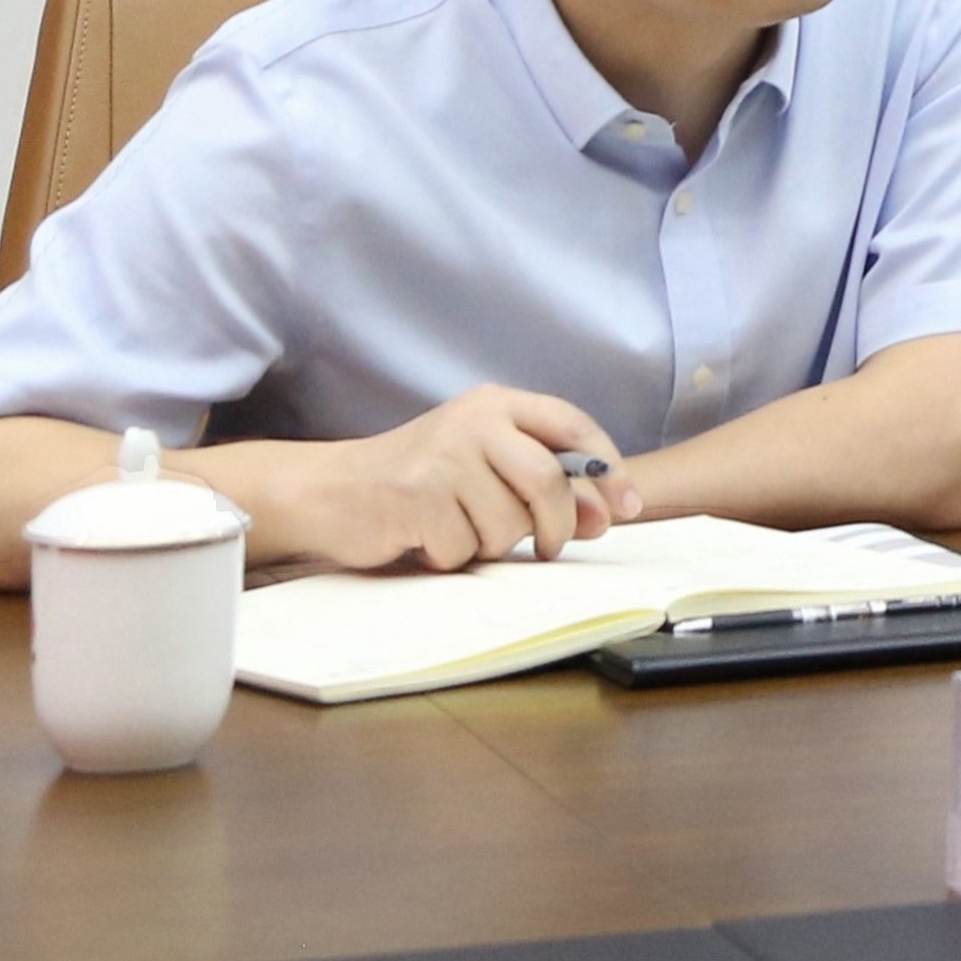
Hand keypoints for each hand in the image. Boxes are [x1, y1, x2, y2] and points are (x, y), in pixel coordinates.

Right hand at [247, 385, 632, 571]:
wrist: (331, 490)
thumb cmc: (419, 481)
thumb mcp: (486, 467)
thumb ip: (545, 485)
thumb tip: (605, 516)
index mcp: (497, 404)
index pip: (573, 427)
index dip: (609, 468)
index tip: (629, 506)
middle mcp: (472, 422)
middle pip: (547, 481)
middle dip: (557, 524)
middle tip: (549, 546)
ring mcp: (441, 457)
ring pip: (507, 523)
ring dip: (490, 543)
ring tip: (459, 529)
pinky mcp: (413, 497)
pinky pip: (463, 547)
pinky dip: (451, 556)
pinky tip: (427, 539)